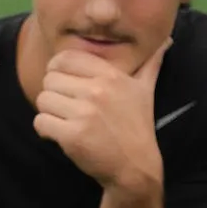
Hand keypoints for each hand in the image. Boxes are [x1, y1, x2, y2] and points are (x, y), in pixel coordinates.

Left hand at [33, 40, 168, 190]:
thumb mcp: (145, 91)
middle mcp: (97, 90)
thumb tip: (166, 40)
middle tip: (66, 107)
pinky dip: (45, 130)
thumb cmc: (138, 127)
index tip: (64, 83)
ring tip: (64, 121)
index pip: (65, 58)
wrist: (135, 167)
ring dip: (49, 112)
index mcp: (110, 75)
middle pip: (50, 79)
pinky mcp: (72, 136)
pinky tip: (60, 134)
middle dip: (54, 93)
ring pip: (43, 99)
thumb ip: (151, 63)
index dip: (57, 70)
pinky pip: (40, 122)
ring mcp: (84, 113)